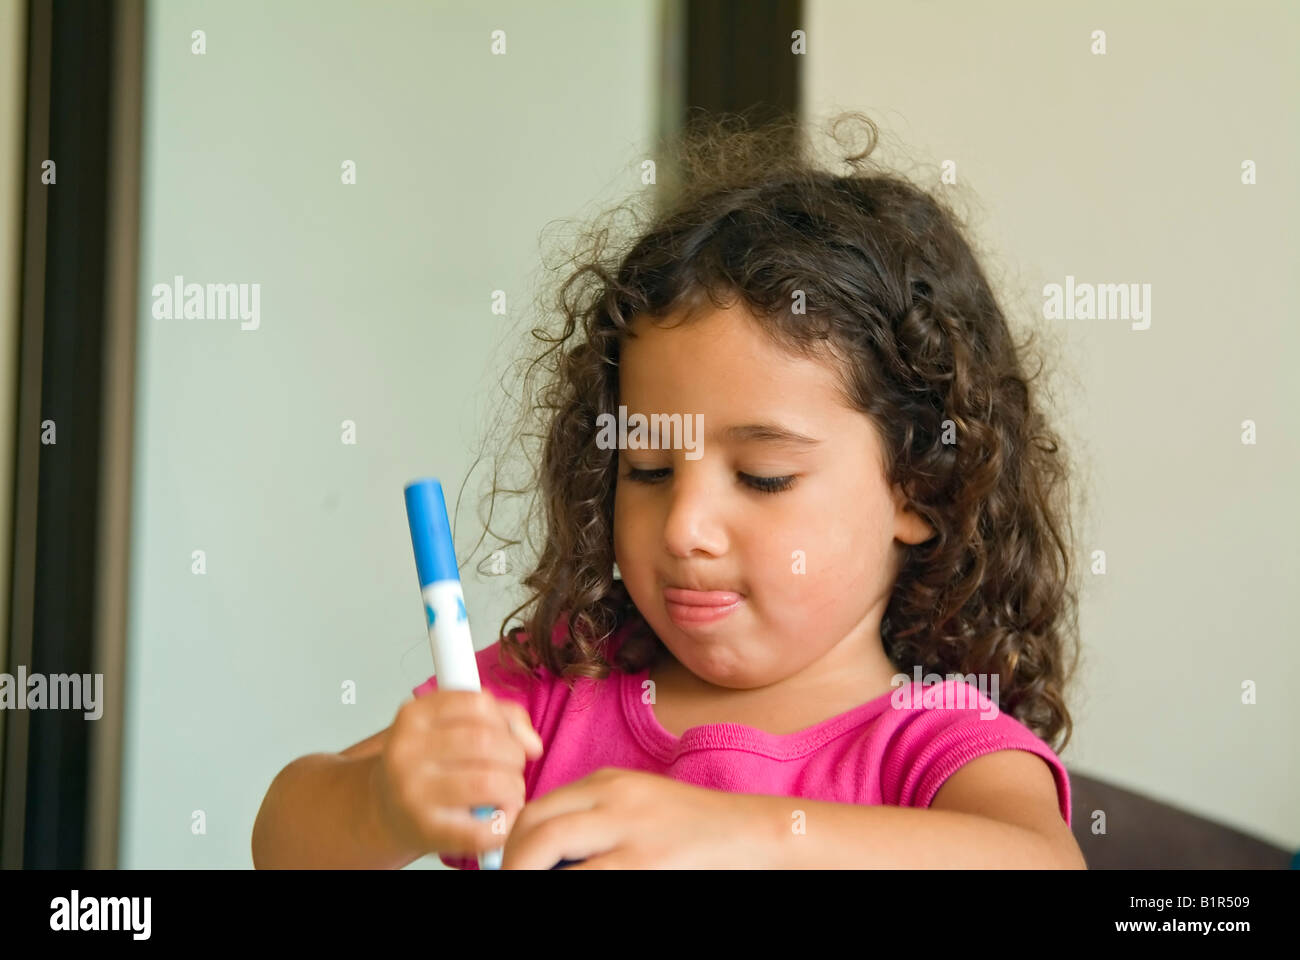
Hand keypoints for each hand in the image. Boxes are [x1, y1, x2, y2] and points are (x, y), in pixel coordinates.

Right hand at [371, 690, 543, 858]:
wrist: (387, 809)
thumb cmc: (427, 766)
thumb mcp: (451, 726)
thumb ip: (500, 717)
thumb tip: (532, 744)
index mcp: (414, 715)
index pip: (478, 704)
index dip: (504, 721)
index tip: (508, 736)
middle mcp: (407, 750)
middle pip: (487, 741)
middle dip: (514, 755)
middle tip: (511, 767)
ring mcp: (413, 791)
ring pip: (489, 782)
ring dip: (513, 787)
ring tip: (507, 791)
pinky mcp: (425, 829)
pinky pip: (482, 828)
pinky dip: (504, 821)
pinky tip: (499, 815)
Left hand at [499, 767, 768, 868]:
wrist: (754, 835)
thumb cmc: (697, 833)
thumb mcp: (638, 812)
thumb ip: (595, 824)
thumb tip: (544, 857)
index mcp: (608, 783)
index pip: (537, 809)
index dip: (512, 845)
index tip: (507, 868)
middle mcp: (613, 798)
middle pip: (533, 824)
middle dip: (511, 862)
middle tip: (506, 880)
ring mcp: (628, 830)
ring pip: (545, 846)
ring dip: (524, 872)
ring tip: (522, 888)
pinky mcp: (643, 863)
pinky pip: (583, 877)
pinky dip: (564, 884)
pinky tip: (565, 891)